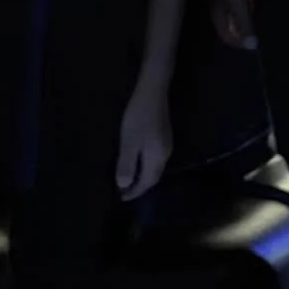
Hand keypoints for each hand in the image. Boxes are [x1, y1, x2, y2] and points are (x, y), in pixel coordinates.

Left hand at [116, 80, 171, 201]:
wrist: (152, 92)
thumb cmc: (138, 116)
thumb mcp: (129, 141)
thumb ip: (127, 163)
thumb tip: (124, 185)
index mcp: (157, 158)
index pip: (147, 182)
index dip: (135, 191)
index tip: (122, 197)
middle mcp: (165, 154)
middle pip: (154, 177)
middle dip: (140, 186)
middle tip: (125, 191)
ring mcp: (166, 144)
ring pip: (155, 168)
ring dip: (143, 176)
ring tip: (130, 180)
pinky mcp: (164, 135)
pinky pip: (155, 159)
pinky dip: (146, 166)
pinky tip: (138, 162)